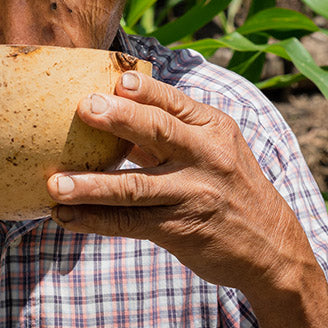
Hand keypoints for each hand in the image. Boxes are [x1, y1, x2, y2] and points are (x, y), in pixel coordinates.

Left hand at [47, 70, 311, 296]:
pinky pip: (130, 223)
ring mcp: (192, 195)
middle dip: (119, 119)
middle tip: (83, 109)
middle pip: (158, 133)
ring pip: (135, 187)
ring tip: (55, 184)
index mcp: (213, 129)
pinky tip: (66, 216)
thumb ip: (171, 130)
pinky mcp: (179, 229)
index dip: (146, 90)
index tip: (118, 80)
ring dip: (91, 186)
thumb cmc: (230, 186)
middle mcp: (206, 158)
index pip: (176, 103)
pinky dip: (94, 220)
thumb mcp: (215, 148)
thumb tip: (114, 106)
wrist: (272, 247)